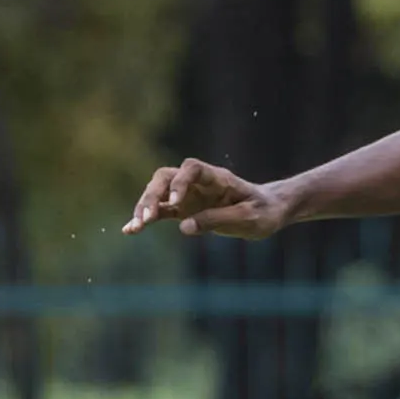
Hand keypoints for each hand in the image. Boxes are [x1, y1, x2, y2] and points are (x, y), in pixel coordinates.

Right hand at [125, 158, 287, 238]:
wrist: (270, 211)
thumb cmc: (264, 211)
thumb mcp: (248, 218)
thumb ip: (218, 220)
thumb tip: (184, 227)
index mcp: (218, 178)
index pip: (192, 168)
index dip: (180, 182)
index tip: (175, 202)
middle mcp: (199, 182)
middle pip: (166, 177)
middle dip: (153, 195)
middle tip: (148, 218)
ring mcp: (189, 194)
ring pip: (158, 192)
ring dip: (145, 207)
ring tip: (135, 227)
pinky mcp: (184, 209)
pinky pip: (160, 211)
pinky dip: (146, 219)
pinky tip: (130, 230)